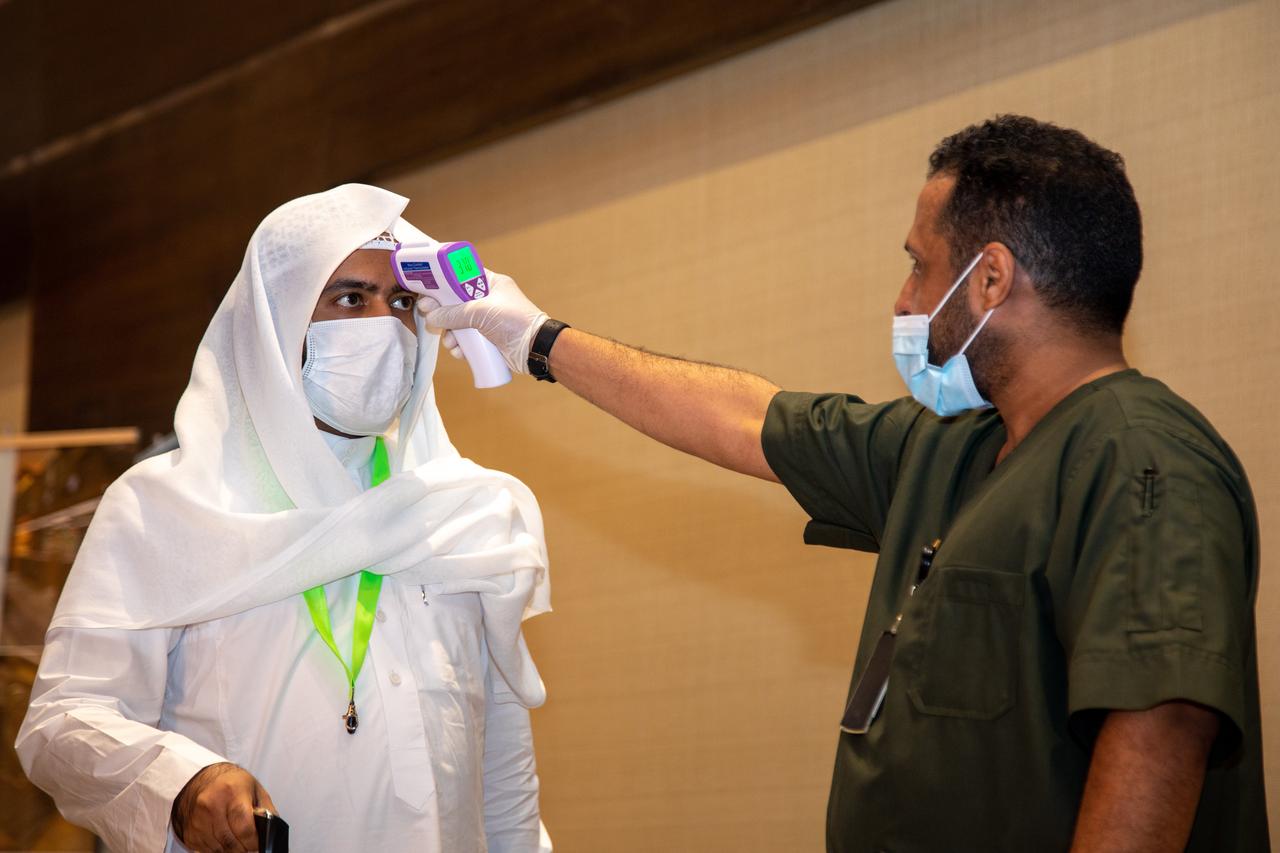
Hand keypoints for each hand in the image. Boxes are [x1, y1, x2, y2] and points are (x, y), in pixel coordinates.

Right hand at [171, 762, 277, 851]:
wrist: (202, 779)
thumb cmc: (232, 783)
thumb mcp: (255, 789)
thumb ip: (266, 811)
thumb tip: (270, 834)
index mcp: (232, 791)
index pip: (244, 828)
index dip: (253, 842)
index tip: (259, 846)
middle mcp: (211, 805)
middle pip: (230, 842)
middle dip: (244, 849)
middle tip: (250, 848)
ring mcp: (198, 820)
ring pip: (218, 849)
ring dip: (231, 851)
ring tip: (239, 844)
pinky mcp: (190, 832)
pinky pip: (206, 850)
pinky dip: (218, 850)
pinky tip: (225, 842)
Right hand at [418, 271, 547, 374]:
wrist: (536, 349)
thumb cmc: (515, 322)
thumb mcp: (481, 312)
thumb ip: (454, 313)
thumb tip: (432, 317)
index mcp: (490, 283)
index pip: (461, 275)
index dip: (443, 281)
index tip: (427, 287)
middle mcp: (487, 300)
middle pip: (455, 302)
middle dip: (442, 312)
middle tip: (429, 315)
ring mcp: (487, 320)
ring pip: (458, 323)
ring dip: (450, 333)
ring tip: (450, 342)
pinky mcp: (487, 339)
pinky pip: (466, 340)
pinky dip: (459, 346)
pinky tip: (459, 352)